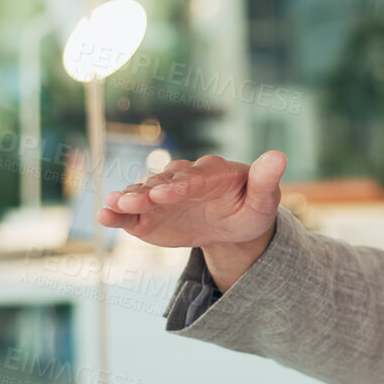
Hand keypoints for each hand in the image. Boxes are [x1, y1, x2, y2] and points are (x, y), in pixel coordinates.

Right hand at [96, 150, 285, 289]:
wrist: (231, 227)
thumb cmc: (250, 208)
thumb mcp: (263, 200)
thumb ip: (266, 180)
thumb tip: (279, 155)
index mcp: (211, 172)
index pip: (193, 178)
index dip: (180, 186)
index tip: (166, 194)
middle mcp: (181, 180)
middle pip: (161, 183)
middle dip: (147, 192)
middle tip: (134, 201)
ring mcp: (162, 197)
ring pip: (142, 195)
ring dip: (128, 199)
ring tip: (114, 205)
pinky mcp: (148, 215)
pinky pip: (131, 214)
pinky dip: (117, 214)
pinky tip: (104, 216)